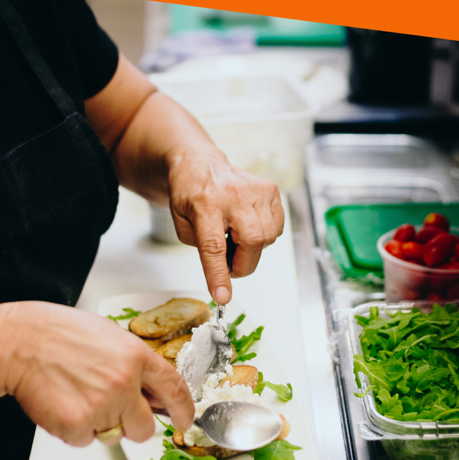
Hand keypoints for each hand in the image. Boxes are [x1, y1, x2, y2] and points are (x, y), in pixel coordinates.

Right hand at [0, 301, 193, 446]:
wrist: (22, 342)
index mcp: (136, 357)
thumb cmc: (60, 334)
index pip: (174, 389)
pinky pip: (86, 441)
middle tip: (112, 408)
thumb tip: (151, 388)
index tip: (186, 420)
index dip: (185, 410)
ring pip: (114, 436)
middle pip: (145, 428)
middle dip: (132, 424)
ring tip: (80, 396)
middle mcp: (124, 382)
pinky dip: (75, 429)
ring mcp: (101, 405)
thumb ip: (135, 363)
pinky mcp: (77, 424)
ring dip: (101, 424)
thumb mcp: (111, 336)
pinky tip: (65, 403)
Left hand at [167, 148, 284, 303]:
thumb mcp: (181, 224)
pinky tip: (247, 224)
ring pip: (268, 237)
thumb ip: (202, 249)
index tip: (223, 296)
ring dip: (252, 248)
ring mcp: (256, 190)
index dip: (219, 274)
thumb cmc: (189, 195)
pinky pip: (277, 227)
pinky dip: (264, 235)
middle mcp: (233, 195)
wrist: (200, 163)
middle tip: (229, 263)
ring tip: (234, 235)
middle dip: (243, 264)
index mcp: (204, 204)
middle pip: (251, 242)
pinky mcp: (270, 189)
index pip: (214, 245)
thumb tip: (226, 269)